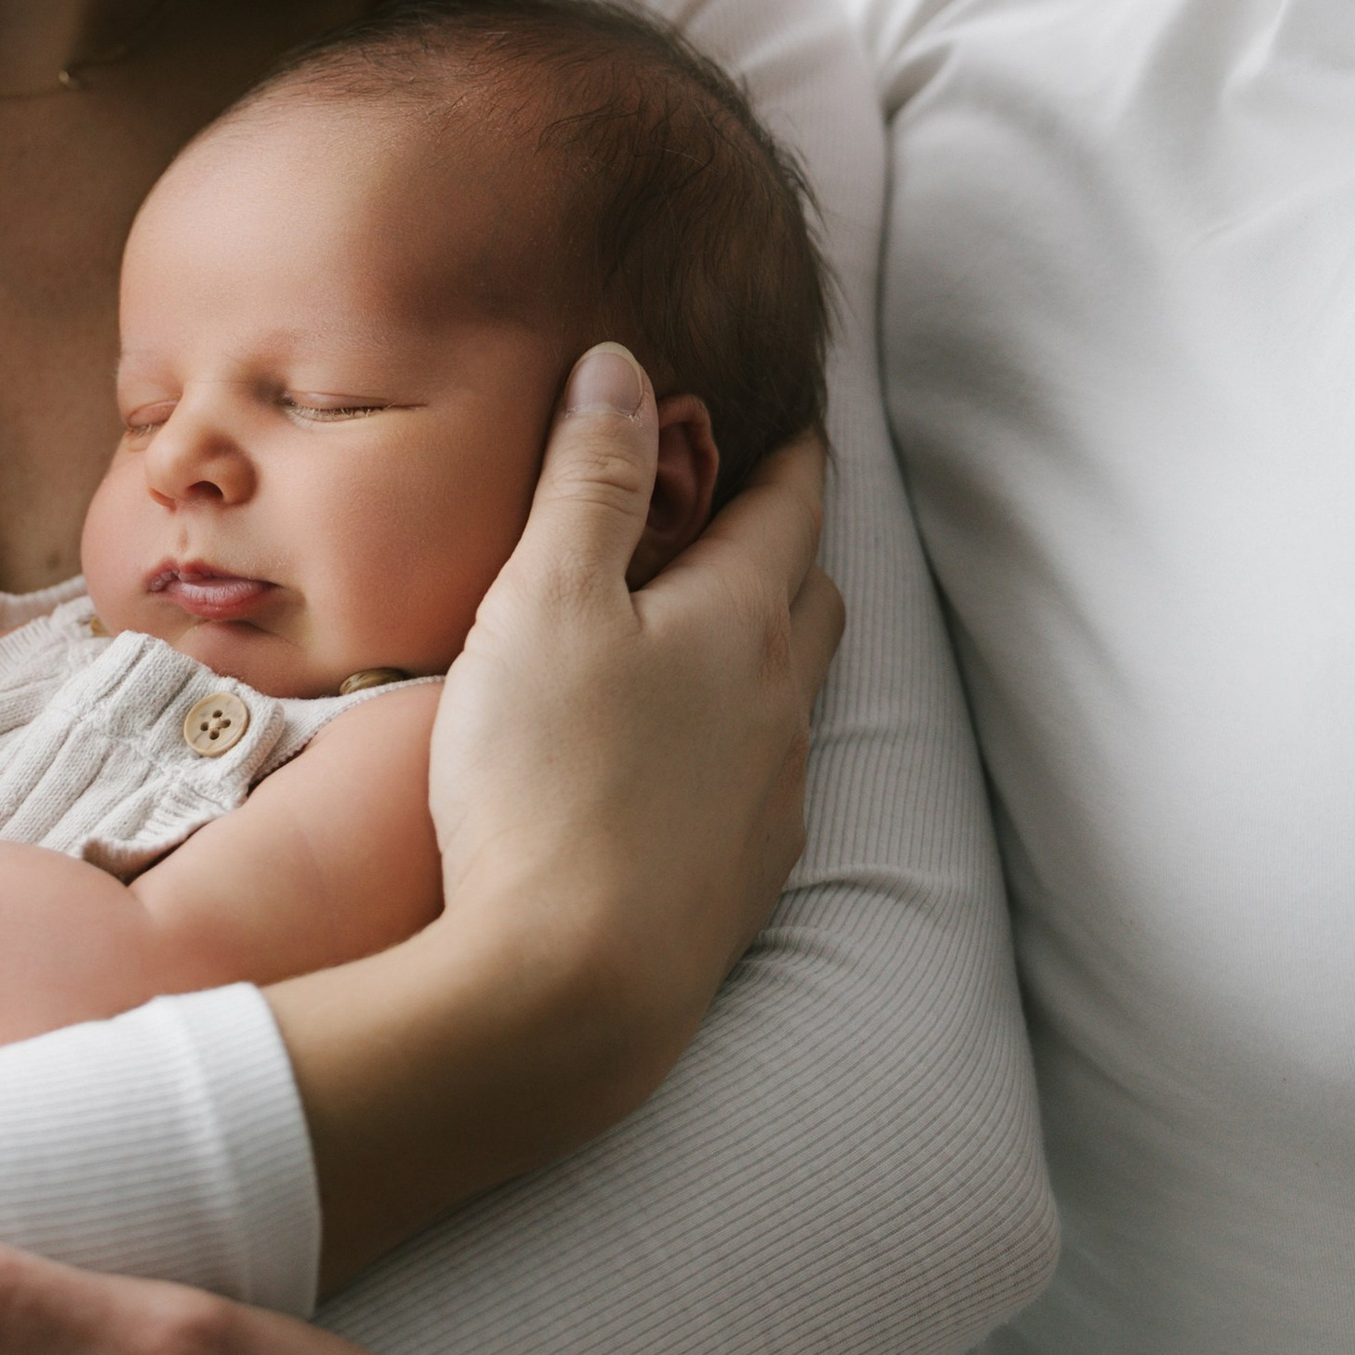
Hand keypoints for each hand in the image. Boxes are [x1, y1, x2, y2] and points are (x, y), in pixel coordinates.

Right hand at [430, 344, 840, 1103]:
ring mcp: (769, 800)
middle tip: (754, 518)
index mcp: (740, 620)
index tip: (797, 424)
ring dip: (764, 654)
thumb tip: (622, 368)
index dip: (791, 456)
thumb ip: (586, 481)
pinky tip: (681, 771)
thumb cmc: (546, 777)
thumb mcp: (545, 600)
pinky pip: (758, 787)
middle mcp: (779, 704)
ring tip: (710, 641)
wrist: (571, 986)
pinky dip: (733, 751)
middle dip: (789, 549)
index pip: (789, 509)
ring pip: (788, 699)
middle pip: (809, 601)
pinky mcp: (742, 881)